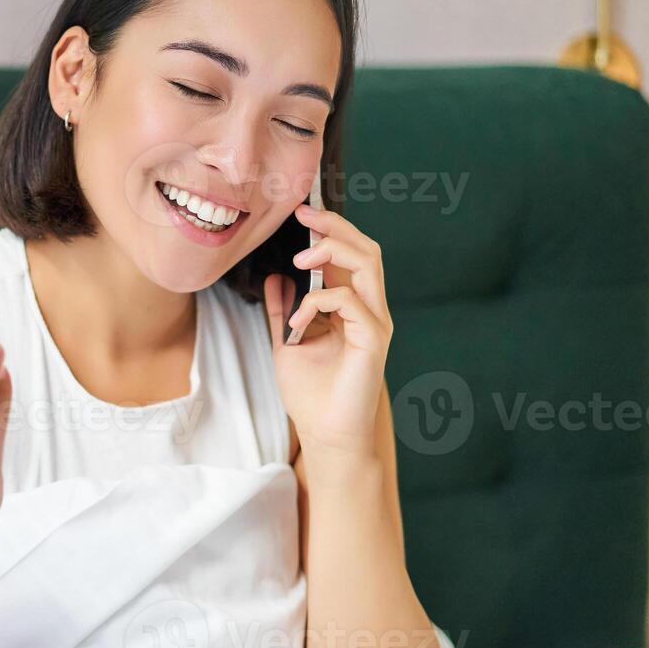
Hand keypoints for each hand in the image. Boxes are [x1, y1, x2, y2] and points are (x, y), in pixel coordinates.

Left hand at [262, 203, 392, 462]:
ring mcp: (375, 324)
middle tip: (304, 216)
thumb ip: (282, 310)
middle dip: (335, 226)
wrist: (324, 435)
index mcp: (352, 306)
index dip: (331, 228)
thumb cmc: (311, 393)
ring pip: (368, 266)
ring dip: (332, 251)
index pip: (351, 254)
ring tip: (299, 258)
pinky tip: (299, 321)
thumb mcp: (287, 342)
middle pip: (366, 250)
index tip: (300, 212)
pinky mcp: (373, 342)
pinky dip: (318, 302)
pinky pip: (351, 303)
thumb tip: (273, 278)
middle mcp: (369, 310)